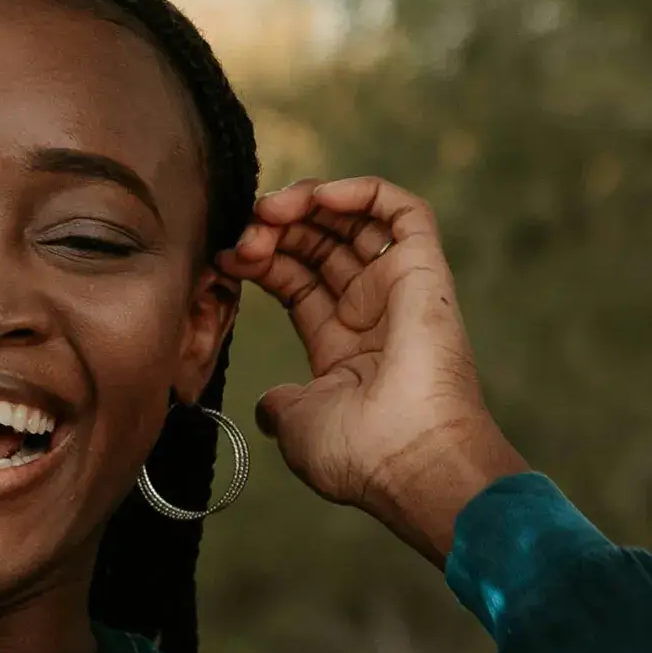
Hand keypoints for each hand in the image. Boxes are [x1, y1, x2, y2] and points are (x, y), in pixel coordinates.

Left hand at [218, 177, 526, 564]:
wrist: (410, 461)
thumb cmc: (359, 455)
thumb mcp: (298, 427)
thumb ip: (280, 407)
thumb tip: (269, 405)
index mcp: (343, 348)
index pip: (297, 281)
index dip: (261, 261)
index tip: (225, 259)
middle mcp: (373, 314)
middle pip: (321, 246)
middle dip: (276, 230)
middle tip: (244, 233)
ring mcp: (400, 290)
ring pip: (354, 221)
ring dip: (307, 204)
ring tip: (270, 209)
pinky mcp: (425, 271)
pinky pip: (402, 211)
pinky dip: (360, 191)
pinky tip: (318, 197)